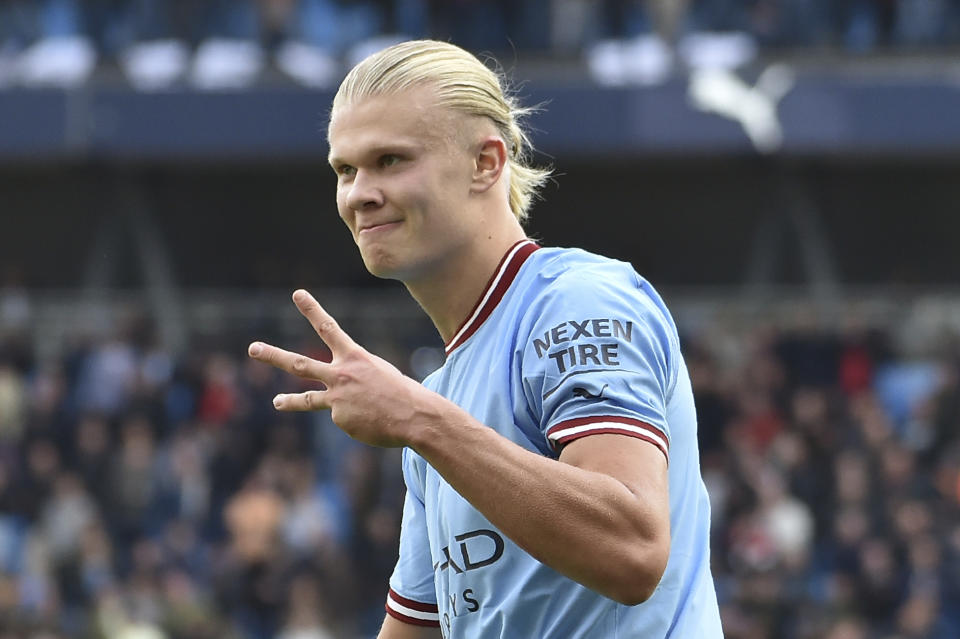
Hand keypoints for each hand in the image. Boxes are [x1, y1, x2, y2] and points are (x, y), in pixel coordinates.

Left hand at [248, 289, 431, 447]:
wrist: (414, 416)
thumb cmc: (401, 391)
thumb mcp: (379, 372)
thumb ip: (354, 375)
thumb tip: (337, 393)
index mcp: (354, 357)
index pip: (328, 327)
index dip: (311, 309)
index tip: (297, 294)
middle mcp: (340, 375)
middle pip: (299, 364)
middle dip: (273, 356)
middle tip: (253, 348)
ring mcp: (337, 398)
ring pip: (307, 399)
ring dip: (288, 401)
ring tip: (276, 402)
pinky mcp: (340, 418)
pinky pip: (344, 418)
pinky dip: (357, 420)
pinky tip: (371, 421)